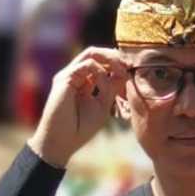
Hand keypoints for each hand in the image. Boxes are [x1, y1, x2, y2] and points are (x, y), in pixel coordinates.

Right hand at [28, 48, 128, 168]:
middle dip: (115, 56)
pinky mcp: (64, 79)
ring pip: (91, 54)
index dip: (118, 63)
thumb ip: (111, 87)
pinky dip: (100, 70)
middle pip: (96, 54)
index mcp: (84, 82)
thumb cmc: (80, 128)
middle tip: (130, 63)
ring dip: (110, 59)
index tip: (132, 69)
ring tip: (122, 68)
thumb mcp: (103, 104)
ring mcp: (69, 76)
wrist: (61, 141)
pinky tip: (107, 80)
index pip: (101, 64)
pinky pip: (86, 65)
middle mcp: (75, 76)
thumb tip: (124, 71)